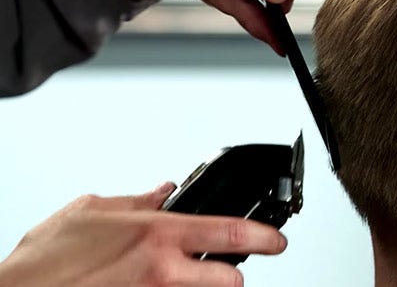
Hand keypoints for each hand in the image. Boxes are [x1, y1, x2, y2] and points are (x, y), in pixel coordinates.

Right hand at [0, 183, 286, 285]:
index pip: (230, 232)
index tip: (278, 241)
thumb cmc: (47, 260)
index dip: (265, 237)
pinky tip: (151, 286)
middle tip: (228, 268)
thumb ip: (136, 200)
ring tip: (178, 278)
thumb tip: (163, 190)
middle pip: (230, 279)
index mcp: (157, 234)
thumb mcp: (93, 211)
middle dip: (234, 275)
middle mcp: (162, 271)